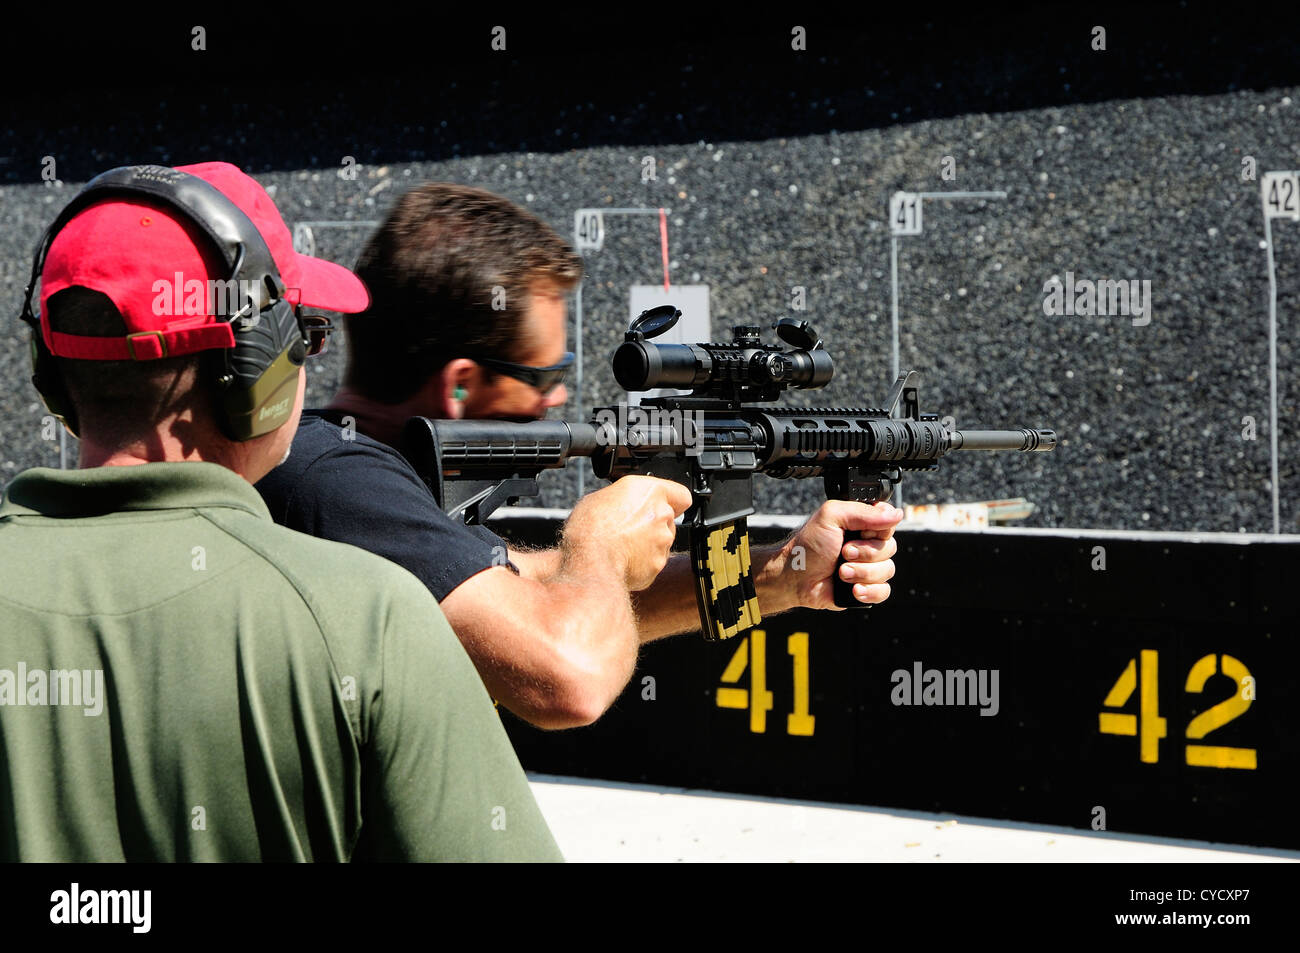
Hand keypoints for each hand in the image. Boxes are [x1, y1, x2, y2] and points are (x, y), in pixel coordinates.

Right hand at [560, 475, 692, 590]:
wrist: (590, 560)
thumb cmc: (590, 528)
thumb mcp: (600, 497)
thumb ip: (622, 499)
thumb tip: (620, 505)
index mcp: (651, 492)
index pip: (680, 495)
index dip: (672, 501)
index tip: (663, 505)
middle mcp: (662, 514)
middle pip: (667, 519)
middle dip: (652, 524)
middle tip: (629, 528)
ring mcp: (663, 541)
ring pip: (661, 541)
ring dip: (647, 543)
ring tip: (621, 546)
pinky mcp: (658, 564)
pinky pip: (653, 561)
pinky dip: (642, 562)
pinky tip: (623, 559)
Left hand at [779, 500, 902, 609]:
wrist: (795, 578)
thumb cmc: (807, 547)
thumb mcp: (831, 516)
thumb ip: (864, 512)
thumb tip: (895, 514)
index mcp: (862, 524)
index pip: (889, 521)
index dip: (879, 529)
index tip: (861, 533)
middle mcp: (867, 544)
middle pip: (890, 547)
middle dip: (865, 553)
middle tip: (843, 552)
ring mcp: (867, 566)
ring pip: (887, 570)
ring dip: (862, 572)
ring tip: (841, 572)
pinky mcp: (866, 587)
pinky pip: (884, 590)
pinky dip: (869, 591)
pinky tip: (852, 589)